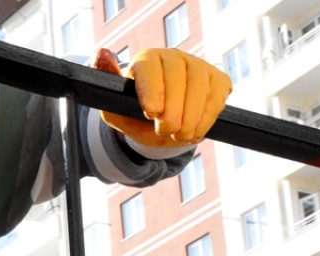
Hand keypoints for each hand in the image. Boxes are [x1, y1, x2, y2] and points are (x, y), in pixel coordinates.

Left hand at [93, 47, 231, 147]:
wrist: (162, 125)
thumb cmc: (136, 115)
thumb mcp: (116, 108)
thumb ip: (106, 88)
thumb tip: (102, 54)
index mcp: (147, 59)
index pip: (151, 67)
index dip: (153, 89)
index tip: (151, 113)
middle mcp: (174, 57)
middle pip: (178, 76)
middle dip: (173, 107)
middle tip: (165, 131)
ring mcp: (198, 66)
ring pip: (200, 85)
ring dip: (191, 116)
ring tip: (180, 136)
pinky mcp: (218, 80)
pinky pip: (216, 96)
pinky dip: (206, 118)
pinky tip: (194, 133)